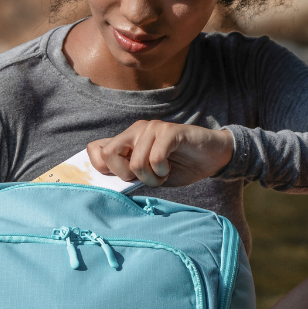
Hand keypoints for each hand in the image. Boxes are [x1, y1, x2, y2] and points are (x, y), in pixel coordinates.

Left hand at [87, 121, 234, 187]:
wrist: (211, 157)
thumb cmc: (179, 166)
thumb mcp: (149, 174)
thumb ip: (128, 173)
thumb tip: (107, 181)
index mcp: (127, 140)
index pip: (96, 149)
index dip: (102, 168)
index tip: (123, 178)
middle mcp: (136, 130)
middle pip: (109, 154)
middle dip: (126, 174)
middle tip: (145, 178)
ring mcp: (152, 128)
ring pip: (136, 162)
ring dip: (151, 178)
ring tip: (163, 174)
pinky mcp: (170, 131)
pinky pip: (155, 158)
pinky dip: (162, 171)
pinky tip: (170, 168)